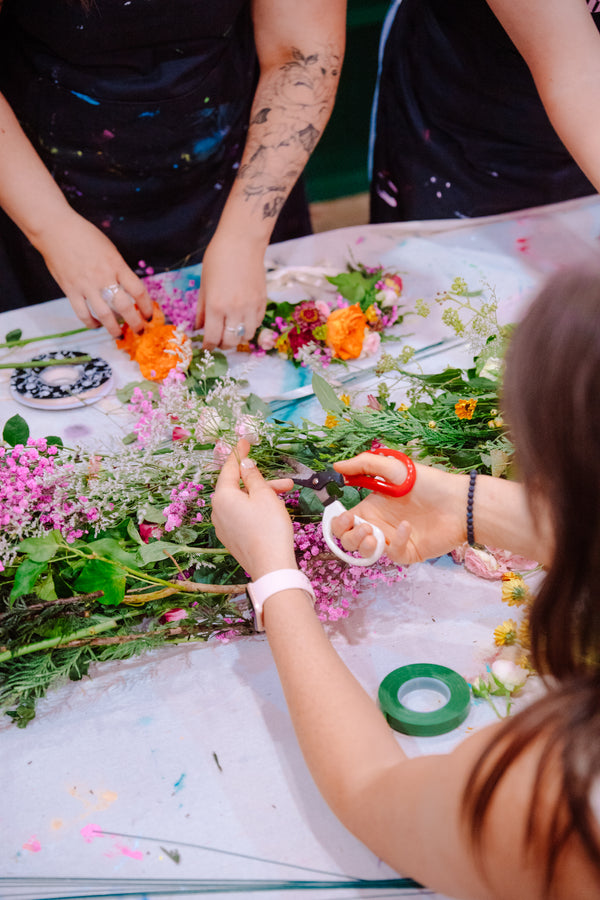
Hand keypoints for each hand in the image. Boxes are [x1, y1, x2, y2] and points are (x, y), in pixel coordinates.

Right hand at [36, 209, 152, 337]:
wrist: (56, 229)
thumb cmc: (84, 235)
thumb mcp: (109, 249)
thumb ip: (119, 269)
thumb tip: (127, 289)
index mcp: (116, 265)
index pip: (138, 290)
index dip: (146, 307)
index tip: (149, 315)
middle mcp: (104, 277)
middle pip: (125, 307)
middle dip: (135, 323)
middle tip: (139, 330)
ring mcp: (86, 285)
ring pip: (104, 315)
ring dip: (114, 329)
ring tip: (119, 334)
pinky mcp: (70, 290)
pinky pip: (83, 314)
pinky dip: (91, 323)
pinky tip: (96, 325)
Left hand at [196, 231, 267, 349]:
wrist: (242, 242)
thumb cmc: (218, 259)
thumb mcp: (204, 285)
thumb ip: (202, 309)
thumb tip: (199, 328)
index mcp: (216, 306)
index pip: (212, 338)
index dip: (208, 346)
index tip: (206, 346)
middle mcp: (234, 310)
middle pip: (230, 342)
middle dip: (223, 345)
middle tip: (218, 340)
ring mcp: (251, 307)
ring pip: (246, 337)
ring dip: (238, 338)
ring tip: (231, 331)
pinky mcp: (262, 302)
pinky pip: (257, 324)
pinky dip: (249, 327)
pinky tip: (242, 320)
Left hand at [212, 439, 296, 578]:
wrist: (271, 565)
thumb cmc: (269, 528)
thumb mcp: (264, 495)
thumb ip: (253, 477)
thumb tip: (245, 465)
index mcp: (222, 496)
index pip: (229, 468)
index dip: (239, 454)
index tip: (244, 442)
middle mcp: (217, 511)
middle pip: (238, 487)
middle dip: (261, 482)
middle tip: (285, 482)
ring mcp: (223, 526)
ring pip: (242, 502)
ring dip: (262, 496)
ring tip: (286, 498)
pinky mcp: (231, 538)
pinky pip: (241, 516)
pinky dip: (255, 509)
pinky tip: (272, 512)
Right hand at [330, 453, 467, 564]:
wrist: (459, 501)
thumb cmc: (427, 483)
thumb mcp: (393, 468)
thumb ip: (364, 465)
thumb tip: (336, 467)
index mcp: (372, 507)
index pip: (344, 522)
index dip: (338, 524)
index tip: (346, 517)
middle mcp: (379, 525)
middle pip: (350, 541)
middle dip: (349, 537)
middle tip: (363, 527)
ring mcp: (393, 540)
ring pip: (366, 553)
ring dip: (363, 545)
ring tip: (373, 534)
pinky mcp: (408, 551)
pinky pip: (393, 554)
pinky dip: (396, 541)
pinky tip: (407, 526)